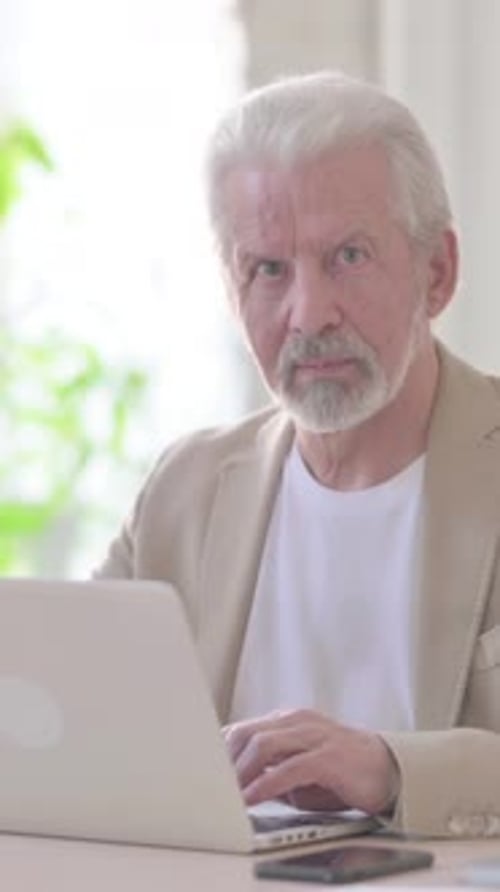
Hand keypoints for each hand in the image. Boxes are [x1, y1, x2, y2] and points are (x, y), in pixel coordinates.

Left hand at [223, 709, 399, 814]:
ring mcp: (313, 735)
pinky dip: (266, 784)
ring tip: (226, 793)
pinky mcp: (328, 756)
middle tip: (209, 785)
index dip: (220, 751)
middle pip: (247, 732)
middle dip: (224, 760)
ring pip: (264, 744)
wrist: (388, 771)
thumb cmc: (340, 772)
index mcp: (287, 721)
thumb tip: (238, 783)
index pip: (243, 729)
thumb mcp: (298, 769)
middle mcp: (297, 722)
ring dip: (240, 771)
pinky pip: (290, 768)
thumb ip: (271, 769)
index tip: (202, 772)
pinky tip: (253, 798)